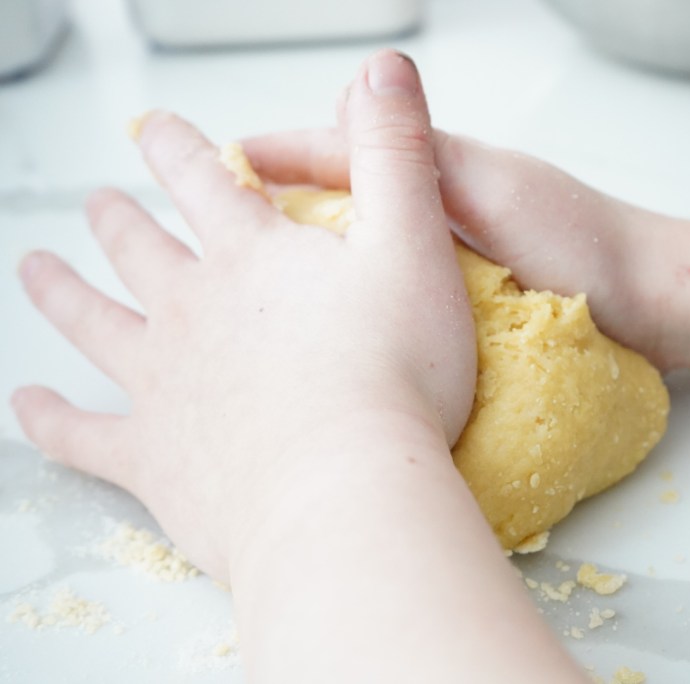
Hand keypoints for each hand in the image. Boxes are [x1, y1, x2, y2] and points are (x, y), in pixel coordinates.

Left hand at [11, 50, 476, 581]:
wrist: (347, 490)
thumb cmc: (394, 376)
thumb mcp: (415, 244)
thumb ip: (396, 153)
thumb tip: (384, 68)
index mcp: (252, 259)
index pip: (204, 180)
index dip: (179, 148)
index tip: (156, 130)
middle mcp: (193, 310)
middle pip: (140, 249)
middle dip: (120, 219)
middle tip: (101, 202)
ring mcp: (163, 383)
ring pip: (94, 323)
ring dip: (62, 292)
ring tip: (36, 268)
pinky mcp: (154, 458)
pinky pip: (83, 436)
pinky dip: (50, 420)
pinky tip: (29, 406)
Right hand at [243, 128, 689, 369]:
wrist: (657, 307)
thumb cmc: (586, 247)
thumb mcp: (493, 190)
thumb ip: (423, 157)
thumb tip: (356, 97)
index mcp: (442, 174)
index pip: (337, 155)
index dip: (275, 162)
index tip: (216, 175)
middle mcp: (442, 212)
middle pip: (345, 202)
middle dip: (285, 212)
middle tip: (225, 239)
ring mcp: (456, 259)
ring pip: (368, 252)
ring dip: (319, 261)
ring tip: (263, 288)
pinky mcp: (471, 306)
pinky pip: (399, 295)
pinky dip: (363, 300)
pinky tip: (338, 327)